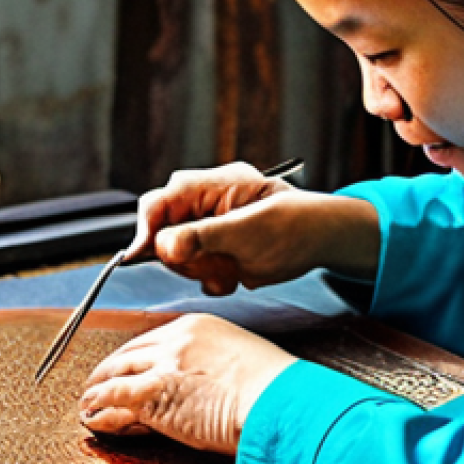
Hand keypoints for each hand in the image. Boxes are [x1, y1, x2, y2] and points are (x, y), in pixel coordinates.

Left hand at [79, 313, 296, 454]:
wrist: (279, 402)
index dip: (137, 358)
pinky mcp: (154, 391)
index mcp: (199, 327)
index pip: (156, 340)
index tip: (129, 368)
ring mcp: (164, 363)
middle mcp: (178, 338)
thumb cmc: (273, 390)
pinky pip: (115, 396)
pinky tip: (91, 415)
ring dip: (98, 388)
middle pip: (131, 351)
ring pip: (117, 370)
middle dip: (112, 368)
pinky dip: (99, 406)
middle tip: (99, 382)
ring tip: (88, 401)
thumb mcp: (243, 363)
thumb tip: (207, 388)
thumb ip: (216, 367)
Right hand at [128, 162, 379, 295]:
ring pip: (178, 253)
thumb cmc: (294, 225)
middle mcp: (206, 202)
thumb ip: (201, 238)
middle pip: (164, 231)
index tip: (139, 254)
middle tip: (211, 266)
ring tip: (230, 271)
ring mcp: (211, 225)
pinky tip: (233, 277)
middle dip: (184, 256)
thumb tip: (161, 245)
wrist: (324, 240)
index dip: (146, 228)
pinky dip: (211, 276)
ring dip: (201, 269)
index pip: (161, 202)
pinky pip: (196, 265)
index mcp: (212, 186)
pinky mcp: (217, 245)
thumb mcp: (246, 233)